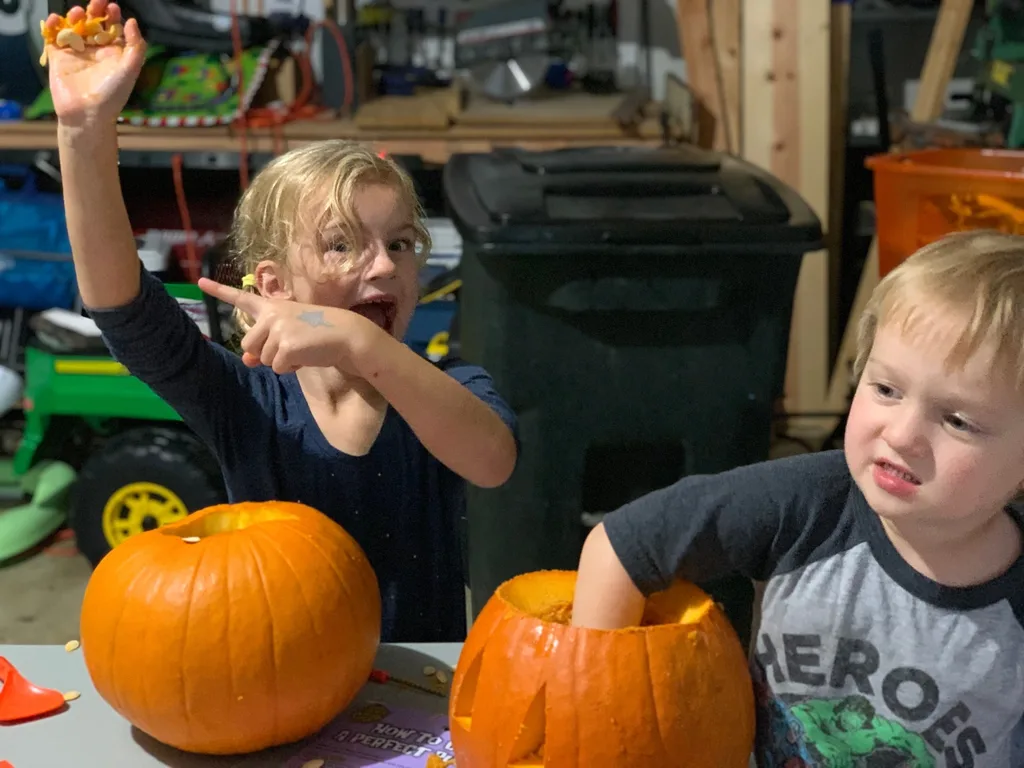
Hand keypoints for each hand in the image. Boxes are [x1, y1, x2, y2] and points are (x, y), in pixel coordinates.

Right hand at [46, 0, 145, 127]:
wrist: (87, 114)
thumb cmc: (112, 94)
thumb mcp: (130, 69)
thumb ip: (135, 46)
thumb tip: (132, 21)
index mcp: (113, 53)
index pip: (112, 27)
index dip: (112, 15)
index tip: (112, 7)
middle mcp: (95, 50)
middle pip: (93, 23)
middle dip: (95, 10)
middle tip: (97, 3)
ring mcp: (76, 52)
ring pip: (74, 26)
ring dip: (76, 16)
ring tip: (79, 14)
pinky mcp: (58, 57)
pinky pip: (54, 36)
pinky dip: (53, 25)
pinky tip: (57, 20)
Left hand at [198, 278, 381, 375]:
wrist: (346, 334)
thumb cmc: (319, 333)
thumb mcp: (289, 335)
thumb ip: (265, 345)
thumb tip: (248, 361)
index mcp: (272, 306)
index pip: (241, 298)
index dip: (219, 290)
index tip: (200, 281)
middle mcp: (271, 315)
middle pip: (248, 345)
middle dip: (266, 352)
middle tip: (290, 346)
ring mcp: (278, 329)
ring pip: (264, 359)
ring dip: (281, 361)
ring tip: (302, 348)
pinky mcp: (286, 346)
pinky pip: (278, 367)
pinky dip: (292, 367)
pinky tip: (306, 355)